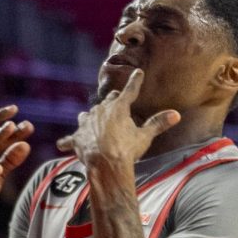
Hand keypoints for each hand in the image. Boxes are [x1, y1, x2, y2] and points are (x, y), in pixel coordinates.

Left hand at [56, 70, 178, 166]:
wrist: (105, 165)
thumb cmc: (126, 150)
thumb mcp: (144, 137)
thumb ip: (158, 124)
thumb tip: (176, 114)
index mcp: (119, 108)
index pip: (130, 91)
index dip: (135, 81)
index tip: (137, 73)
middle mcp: (100, 111)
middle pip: (108, 101)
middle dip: (113, 100)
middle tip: (116, 99)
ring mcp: (86, 124)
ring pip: (87, 115)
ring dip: (90, 117)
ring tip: (90, 119)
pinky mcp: (76, 138)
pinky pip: (70, 140)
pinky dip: (67, 142)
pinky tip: (61, 145)